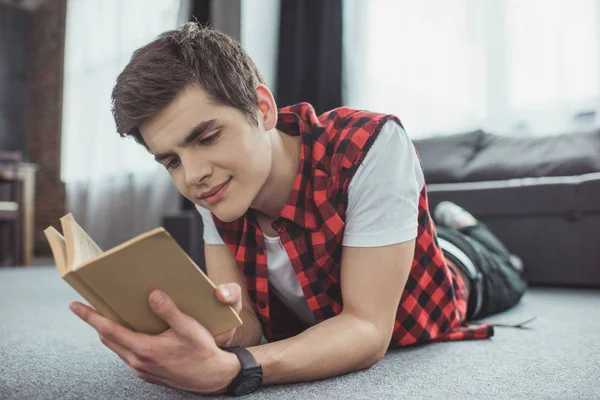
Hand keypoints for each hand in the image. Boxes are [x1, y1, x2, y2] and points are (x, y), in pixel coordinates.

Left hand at [68, 290, 239, 393]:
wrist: (213, 377)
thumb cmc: (202, 352)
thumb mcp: (189, 327)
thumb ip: (168, 311)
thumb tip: (152, 295)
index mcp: (144, 349)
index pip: (109, 330)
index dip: (90, 317)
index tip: (75, 306)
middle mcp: (138, 361)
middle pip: (107, 339)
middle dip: (96, 322)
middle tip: (87, 307)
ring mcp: (141, 369)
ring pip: (116, 348)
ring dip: (109, 332)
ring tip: (108, 317)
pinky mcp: (147, 373)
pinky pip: (126, 354)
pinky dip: (121, 341)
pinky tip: (130, 332)